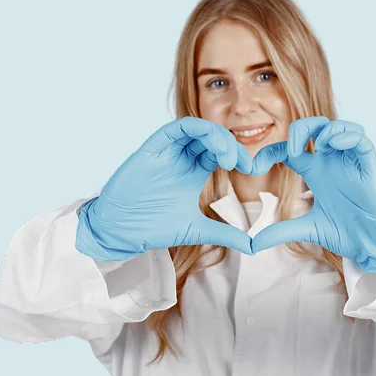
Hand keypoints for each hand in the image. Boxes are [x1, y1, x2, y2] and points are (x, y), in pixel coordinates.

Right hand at [76, 117, 254, 260]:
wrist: (121, 230)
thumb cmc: (153, 226)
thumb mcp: (197, 230)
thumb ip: (225, 235)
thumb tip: (253, 247)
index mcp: (193, 172)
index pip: (220, 153)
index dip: (237, 155)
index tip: (250, 169)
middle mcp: (182, 157)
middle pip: (212, 138)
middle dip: (231, 145)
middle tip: (242, 163)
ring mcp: (168, 151)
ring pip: (197, 129)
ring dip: (218, 136)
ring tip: (229, 155)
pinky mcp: (153, 148)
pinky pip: (176, 128)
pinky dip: (197, 128)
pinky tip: (211, 144)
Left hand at [250, 116, 375, 278]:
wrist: (371, 244)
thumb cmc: (345, 232)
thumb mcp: (306, 229)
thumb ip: (280, 232)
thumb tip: (252, 244)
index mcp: (315, 172)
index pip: (289, 150)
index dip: (269, 152)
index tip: (254, 168)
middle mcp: (331, 162)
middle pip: (314, 127)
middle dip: (299, 129)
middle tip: (292, 149)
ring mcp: (349, 161)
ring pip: (338, 127)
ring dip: (325, 129)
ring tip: (317, 147)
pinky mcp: (368, 166)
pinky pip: (360, 139)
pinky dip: (346, 136)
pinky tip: (333, 145)